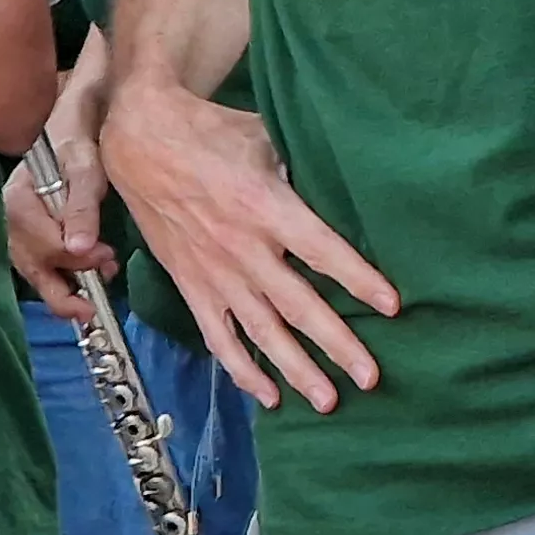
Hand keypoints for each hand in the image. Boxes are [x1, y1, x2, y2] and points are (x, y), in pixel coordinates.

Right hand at [6, 67, 117, 317]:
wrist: (77, 123)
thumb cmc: (80, 140)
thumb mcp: (85, 167)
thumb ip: (82, 205)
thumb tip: (78, 248)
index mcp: (18, 201)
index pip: (42, 246)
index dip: (76, 259)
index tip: (107, 255)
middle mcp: (11, 221)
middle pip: (34, 267)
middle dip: (70, 285)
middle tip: (104, 284)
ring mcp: (19, 231)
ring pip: (37, 273)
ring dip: (71, 285)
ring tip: (104, 276)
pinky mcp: (32, 236)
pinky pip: (43, 268)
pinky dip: (66, 276)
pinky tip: (92, 271)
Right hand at [99, 82, 398, 411]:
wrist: (141, 144)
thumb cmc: (213, 133)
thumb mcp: (266, 138)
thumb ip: (301, 170)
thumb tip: (343, 187)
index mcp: (266, 207)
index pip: (322, 251)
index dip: (358, 279)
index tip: (392, 306)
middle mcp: (243, 249)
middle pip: (298, 305)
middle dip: (337, 344)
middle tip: (371, 376)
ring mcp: (215, 274)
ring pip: (261, 332)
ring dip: (296, 369)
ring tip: (329, 400)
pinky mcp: (192, 287)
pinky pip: (219, 337)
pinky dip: (242, 370)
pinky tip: (270, 396)